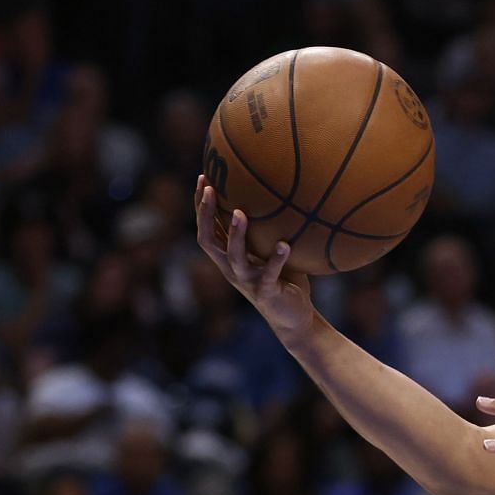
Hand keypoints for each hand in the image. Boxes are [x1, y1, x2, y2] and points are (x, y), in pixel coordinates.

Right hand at [193, 176, 315, 339]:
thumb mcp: (273, 250)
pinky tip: (285, 246)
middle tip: (210, 189)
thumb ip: (272, 230)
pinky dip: (276, 260)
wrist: (293, 317)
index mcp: (229, 257)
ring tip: (241, 214)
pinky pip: (270, 275)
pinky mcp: (267, 292)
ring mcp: (247, 281)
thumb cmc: (285, 279)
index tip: (204, 178)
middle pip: (208, 239)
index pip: (208, 227)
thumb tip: (284, 195)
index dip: (201, 205)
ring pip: (234, 257)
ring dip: (236, 235)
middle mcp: (232, 268)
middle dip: (206, 214)